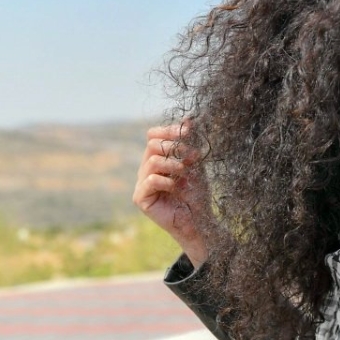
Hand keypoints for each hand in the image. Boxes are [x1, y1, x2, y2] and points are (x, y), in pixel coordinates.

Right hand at [132, 123, 209, 266]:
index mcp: (158, 160)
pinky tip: (178, 188)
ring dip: (174, 165)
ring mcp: (141, 184)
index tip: (187, 131)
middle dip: (173, 148)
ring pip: (152, 161)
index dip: (168, 131)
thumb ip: (190, 144)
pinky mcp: (140, 199)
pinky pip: (151, 180)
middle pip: (152, 145)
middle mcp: (146, 170)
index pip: (154, 136)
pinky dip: (167, 181)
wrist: (199, 220)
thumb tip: (190, 118)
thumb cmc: (198, 194)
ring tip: (186, 174)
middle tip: (191, 158)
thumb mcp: (196, 165)